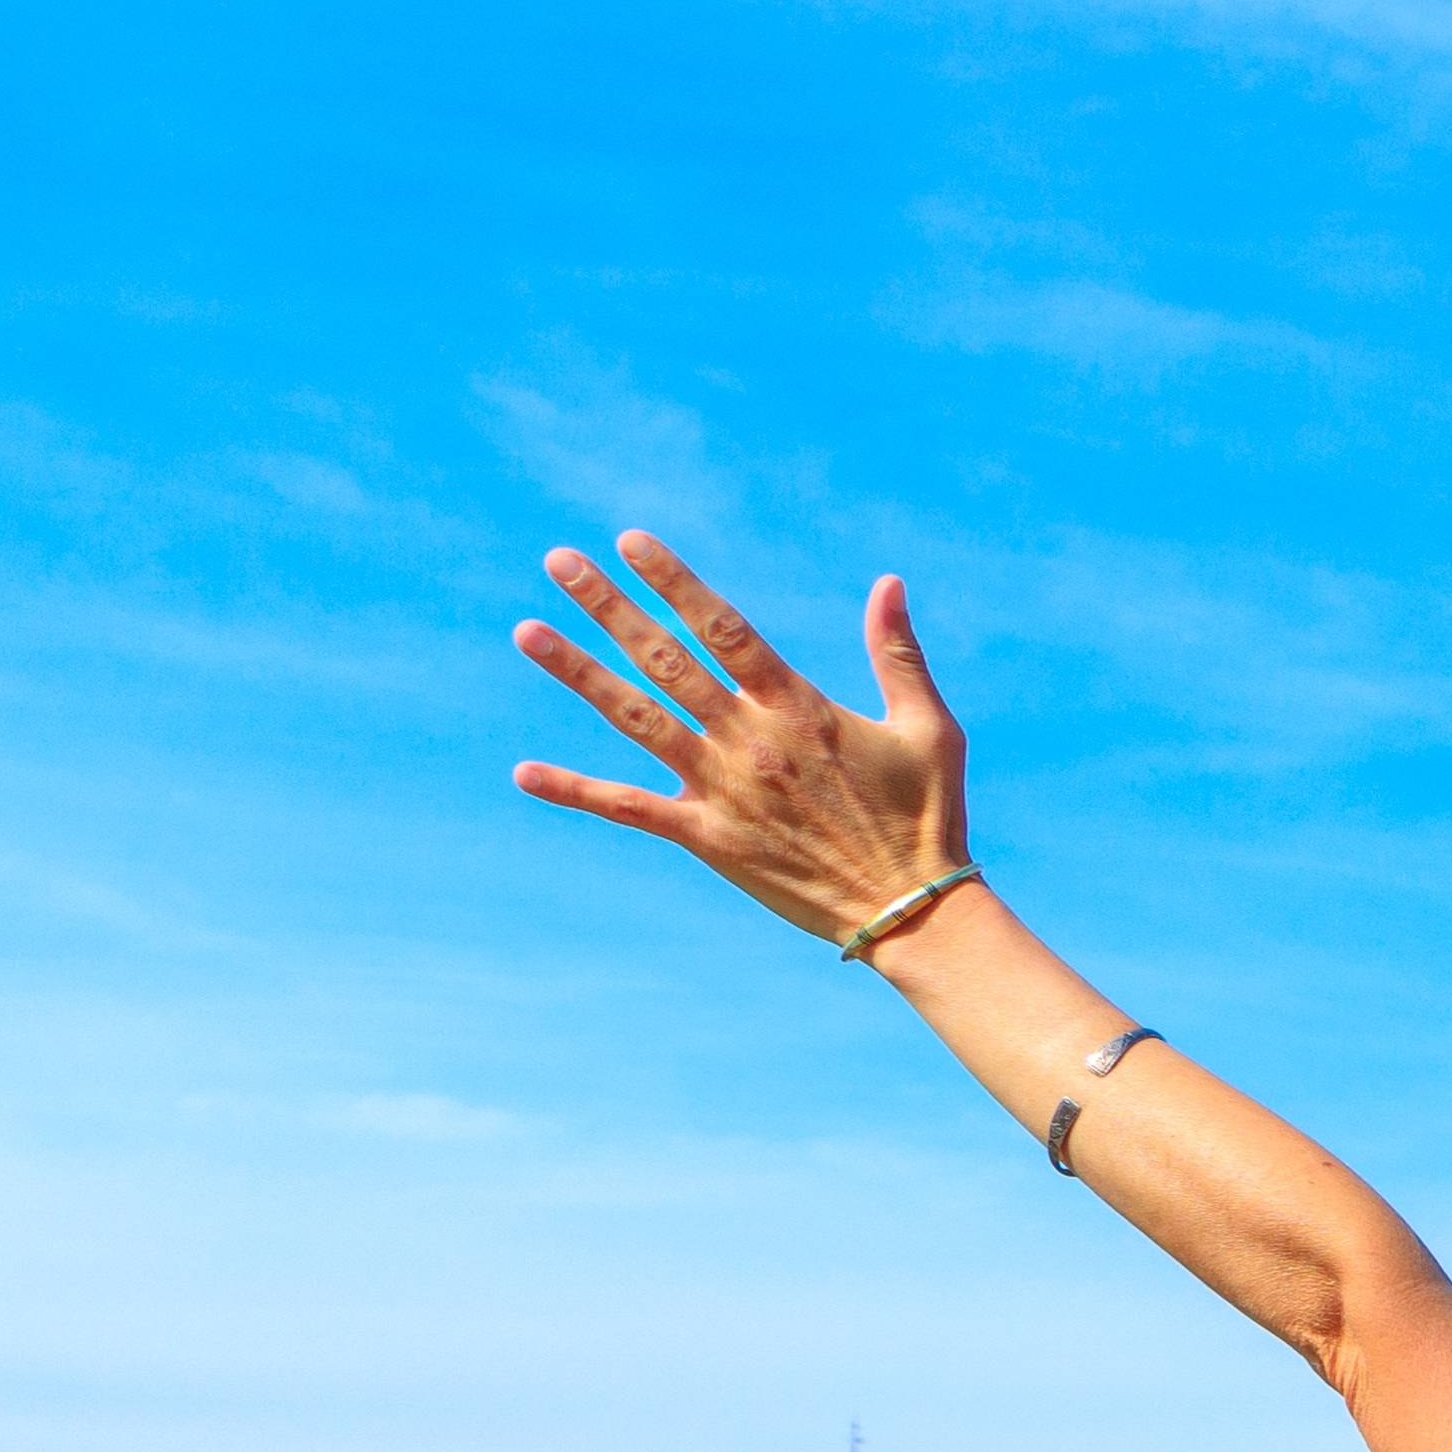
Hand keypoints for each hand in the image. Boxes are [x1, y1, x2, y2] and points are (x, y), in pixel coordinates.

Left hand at [509, 537, 970, 944]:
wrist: (911, 910)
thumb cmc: (928, 816)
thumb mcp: (928, 728)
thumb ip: (898, 654)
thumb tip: (889, 582)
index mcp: (799, 708)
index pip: (724, 628)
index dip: (675, 581)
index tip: (631, 541)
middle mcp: (751, 740)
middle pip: (665, 659)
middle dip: (610, 606)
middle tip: (561, 562)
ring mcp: (723, 789)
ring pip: (636, 718)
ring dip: (578, 672)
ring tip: (527, 631)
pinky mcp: (709, 838)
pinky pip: (630, 809)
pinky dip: (576, 790)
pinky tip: (523, 772)